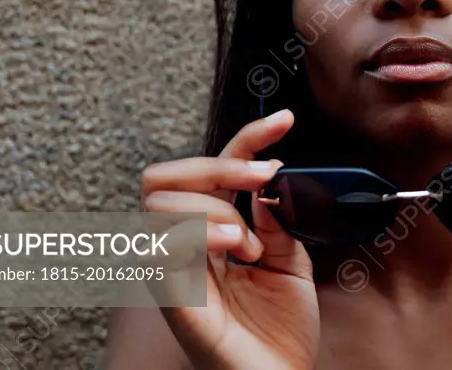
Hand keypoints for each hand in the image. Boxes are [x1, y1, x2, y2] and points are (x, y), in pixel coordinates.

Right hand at [140, 109, 318, 369]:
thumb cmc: (280, 330)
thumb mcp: (291, 261)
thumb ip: (277, 220)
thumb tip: (267, 182)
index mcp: (210, 233)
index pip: (213, 169)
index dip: (247, 137)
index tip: (285, 120)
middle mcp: (183, 247)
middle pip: (165, 175)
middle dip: (219, 164)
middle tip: (262, 178)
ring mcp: (170, 271)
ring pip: (160, 202)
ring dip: (214, 207)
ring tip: (250, 243)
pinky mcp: (170, 297)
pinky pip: (160, 247)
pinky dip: (203, 234)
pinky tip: (238, 252)